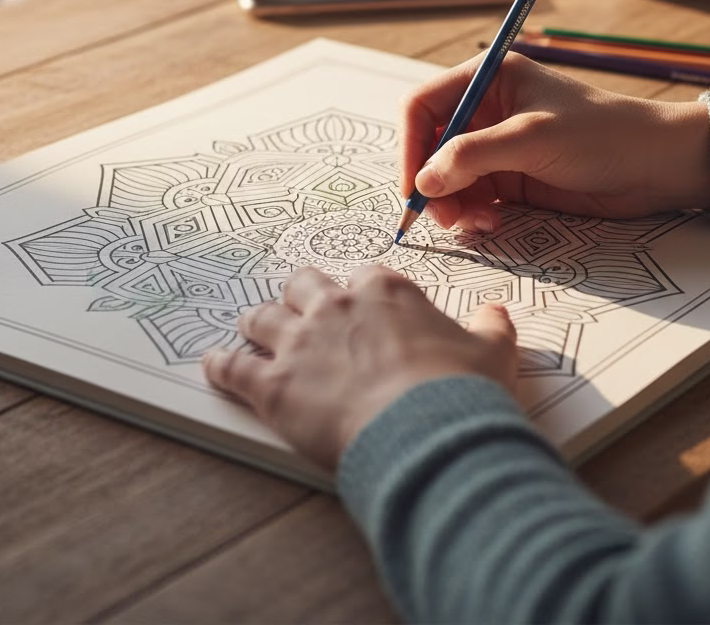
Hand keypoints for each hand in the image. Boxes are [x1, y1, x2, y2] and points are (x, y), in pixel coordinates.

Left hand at [203, 265, 517, 471]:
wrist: (427, 434)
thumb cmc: (461, 392)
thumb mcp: (493, 352)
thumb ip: (491, 327)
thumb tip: (497, 313)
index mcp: (386, 293)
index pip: (364, 275)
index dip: (359, 291)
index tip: (359, 302)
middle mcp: (336, 307)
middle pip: (302, 284)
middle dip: (299, 295)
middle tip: (298, 307)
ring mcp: (300, 343)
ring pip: (261, 318)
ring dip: (257, 323)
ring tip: (250, 327)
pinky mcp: (274, 386)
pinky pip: (233, 367)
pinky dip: (221, 366)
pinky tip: (213, 365)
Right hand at [400, 52, 709, 230]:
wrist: (656, 165)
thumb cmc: (602, 134)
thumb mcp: (532, 138)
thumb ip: (472, 157)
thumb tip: (423, 182)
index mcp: (488, 79)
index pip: (423, 107)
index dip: (411, 146)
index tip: (413, 187)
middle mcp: (487, 110)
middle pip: (430, 147)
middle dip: (432, 183)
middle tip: (443, 216)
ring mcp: (498, 147)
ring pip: (448, 178)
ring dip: (453, 204)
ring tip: (476, 223)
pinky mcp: (512, 178)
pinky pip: (472, 197)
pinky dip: (472, 214)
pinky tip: (491, 223)